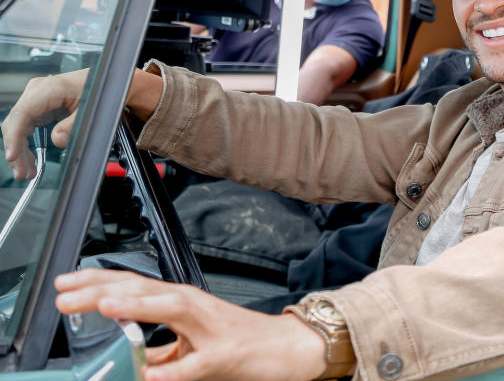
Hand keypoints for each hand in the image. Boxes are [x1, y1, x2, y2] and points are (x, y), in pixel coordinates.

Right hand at [2, 68, 163, 179]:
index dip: (14, 137)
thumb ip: (73, 125)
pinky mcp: (40, 106)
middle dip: (16, 150)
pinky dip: (25, 144)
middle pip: (15, 123)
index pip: (22, 114)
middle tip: (23, 173)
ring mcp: (37, 98)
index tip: (13, 157)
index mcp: (50, 88)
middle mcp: (38, 91)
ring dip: (20, 150)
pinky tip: (30, 160)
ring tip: (27, 171)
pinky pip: (25, 127)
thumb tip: (57, 140)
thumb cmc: (103, 89)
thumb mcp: (92, 109)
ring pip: (17, 127)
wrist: (110, 82)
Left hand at [55, 269, 328, 380]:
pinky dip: (172, 370)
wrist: (287, 348)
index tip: (65, 284)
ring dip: (138, 306)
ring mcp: (210, 329)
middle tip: (65, 295)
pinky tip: (150, 374)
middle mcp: (195, 307)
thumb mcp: (191, 345)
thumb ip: (159, 350)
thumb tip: (125, 359)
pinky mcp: (225, 356)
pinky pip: (194, 366)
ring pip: (172, 310)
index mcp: (183, 304)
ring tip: (105, 306)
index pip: (134, 286)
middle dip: (103, 291)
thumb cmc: (241, 342)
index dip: (97, 282)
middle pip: (146, 291)